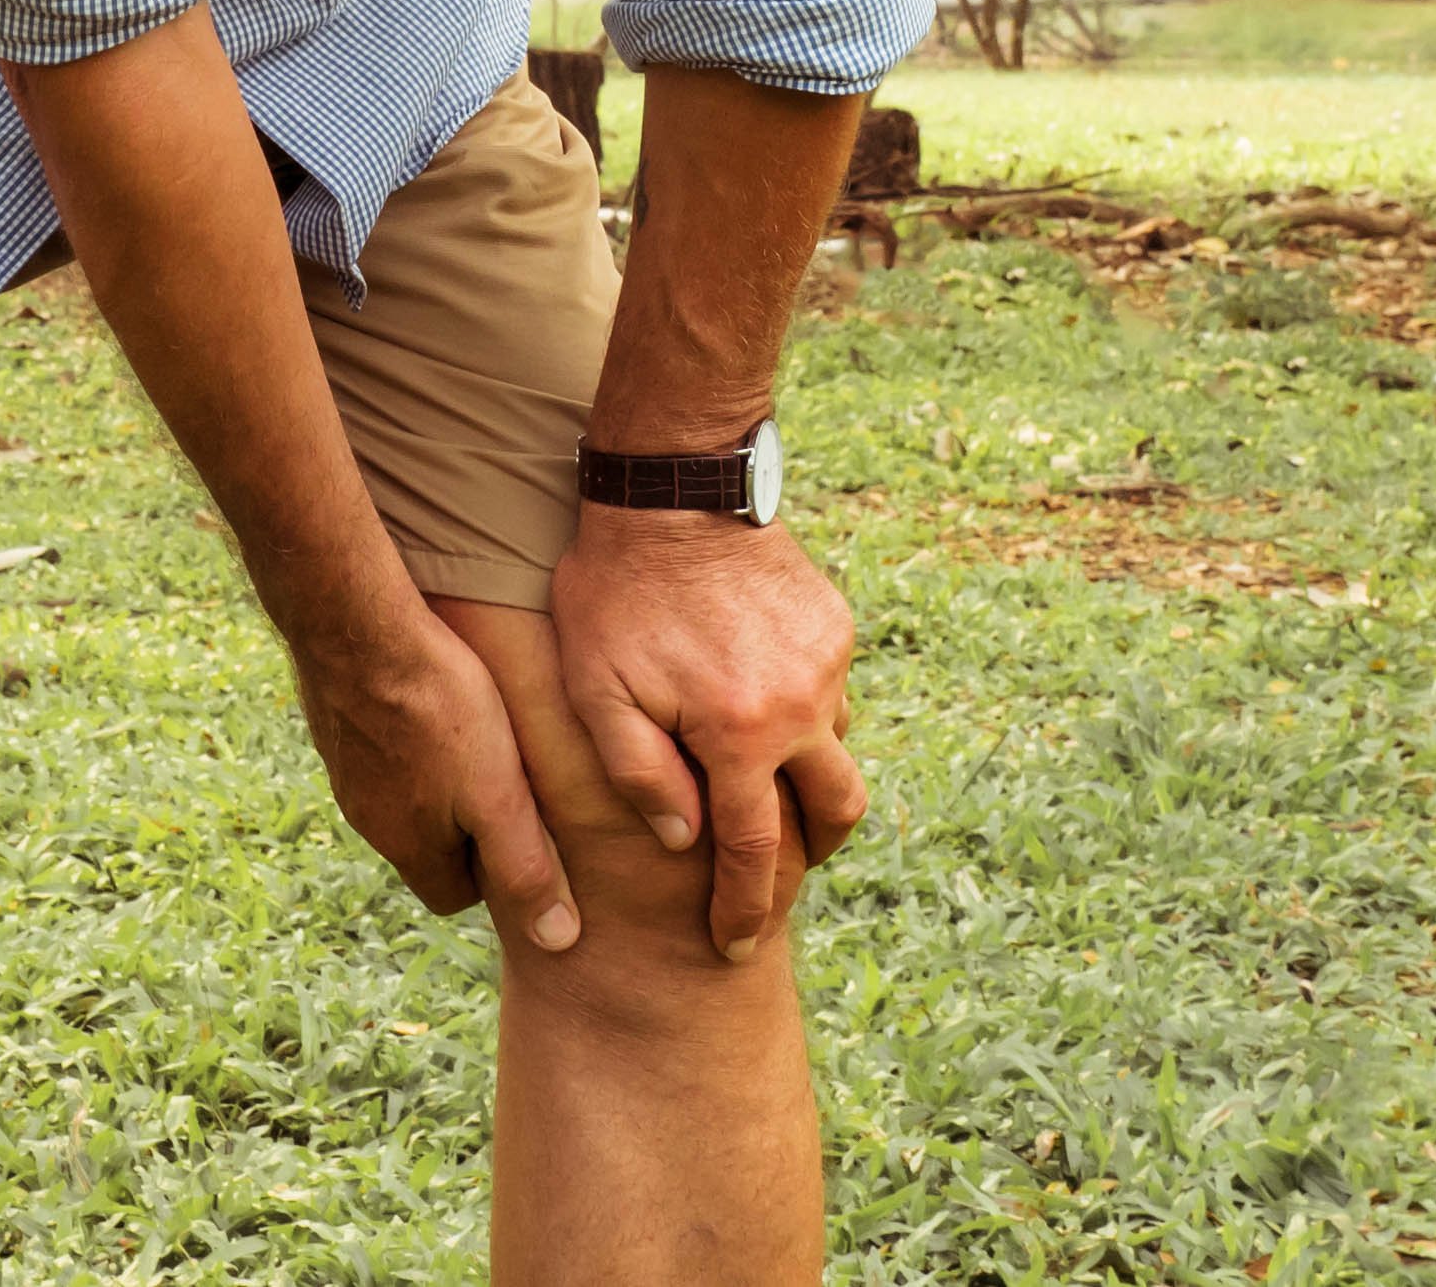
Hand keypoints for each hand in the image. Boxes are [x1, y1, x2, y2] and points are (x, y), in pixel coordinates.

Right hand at [290, 606, 585, 955]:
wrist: (354, 623)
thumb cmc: (439, 708)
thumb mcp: (498, 795)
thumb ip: (526, 868)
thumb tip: (558, 941)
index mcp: (409, 846)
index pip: (453, 896)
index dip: (492, 874)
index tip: (520, 829)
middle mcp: (368, 819)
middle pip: (426, 845)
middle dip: (465, 827)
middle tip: (506, 780)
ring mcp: (344, 770)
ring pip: (400, 796)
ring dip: (436, 780)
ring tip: (473, 734)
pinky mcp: (334, 724)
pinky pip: (377, 750)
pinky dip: (407, 738)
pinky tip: (430, 697)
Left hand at [546, 506, 864, 961]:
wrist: (671, 487)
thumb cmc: (614, 591)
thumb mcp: (596, 687)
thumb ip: (637, 772)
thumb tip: (683, 840)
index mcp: (741, 732)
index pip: (756, 851)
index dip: (745, 908)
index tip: (734, 948)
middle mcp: (802, 705)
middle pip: (835, 814)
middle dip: (809, 858)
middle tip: (771, 877)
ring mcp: (828, 663)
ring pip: (839, 752)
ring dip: (807, 784)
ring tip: (758, 791)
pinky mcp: (834, 626)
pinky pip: (832, 696)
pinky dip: (805, 722)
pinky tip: (759, 714)